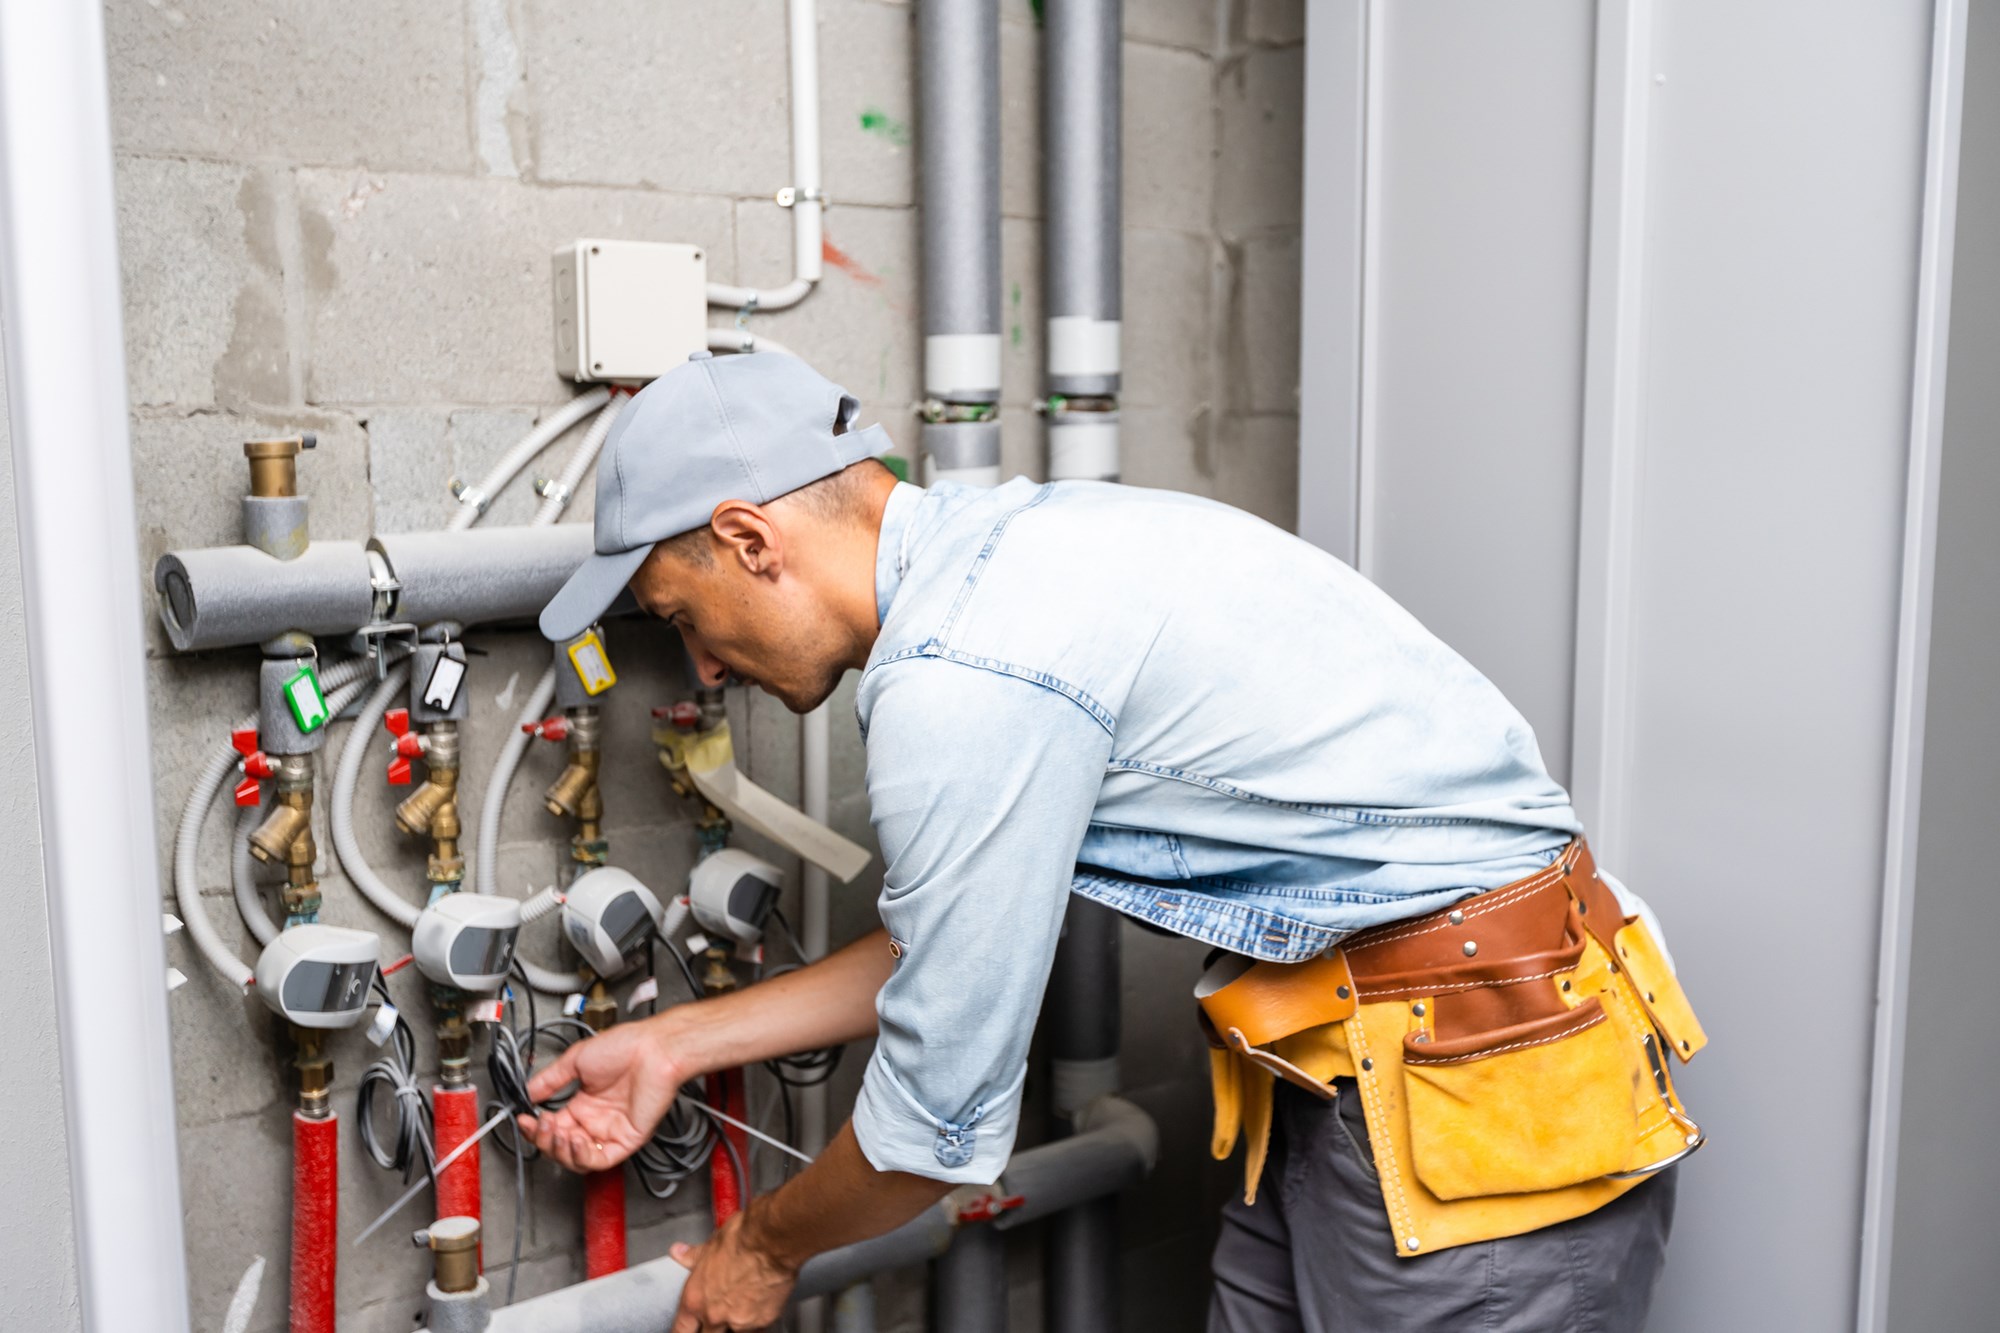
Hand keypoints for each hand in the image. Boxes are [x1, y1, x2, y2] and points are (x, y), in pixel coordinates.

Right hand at [515, 1018, 681, 1171]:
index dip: (536, 1128)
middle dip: (544, 1140)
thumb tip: (528, 1093)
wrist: (653, 1048)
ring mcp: (611, 1131)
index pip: (554, 1128)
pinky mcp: (627, 1140)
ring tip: (554, 1133)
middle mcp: (597, 1121)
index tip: (524, 1120)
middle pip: (562, 1147)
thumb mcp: (576, 1060)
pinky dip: (582, 1156)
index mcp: (585, 1105)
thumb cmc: (626, 1047)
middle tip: (538, 1125)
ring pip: (578, 1159)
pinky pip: (601, 1160)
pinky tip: (573, 1140)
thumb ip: (550, 1080)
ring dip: (560, 1150)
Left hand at [669, 1210, 799, 1332]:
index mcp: (695, 1299)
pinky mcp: (762, 1322)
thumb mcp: (709, 1246)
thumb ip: (693, 1256)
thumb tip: (680, 1252)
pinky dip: (755, 1324)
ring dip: (734, 1326)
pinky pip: (756, 1331)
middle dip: (711, 1329)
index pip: (680, 1329)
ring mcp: (739, 1322)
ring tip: (741, 1308)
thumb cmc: (741, 1240)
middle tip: (719, 1315)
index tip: (689, 1328)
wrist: (769, 1243)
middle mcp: (714, 1315)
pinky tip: (758, 1310)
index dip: (684, 1330)